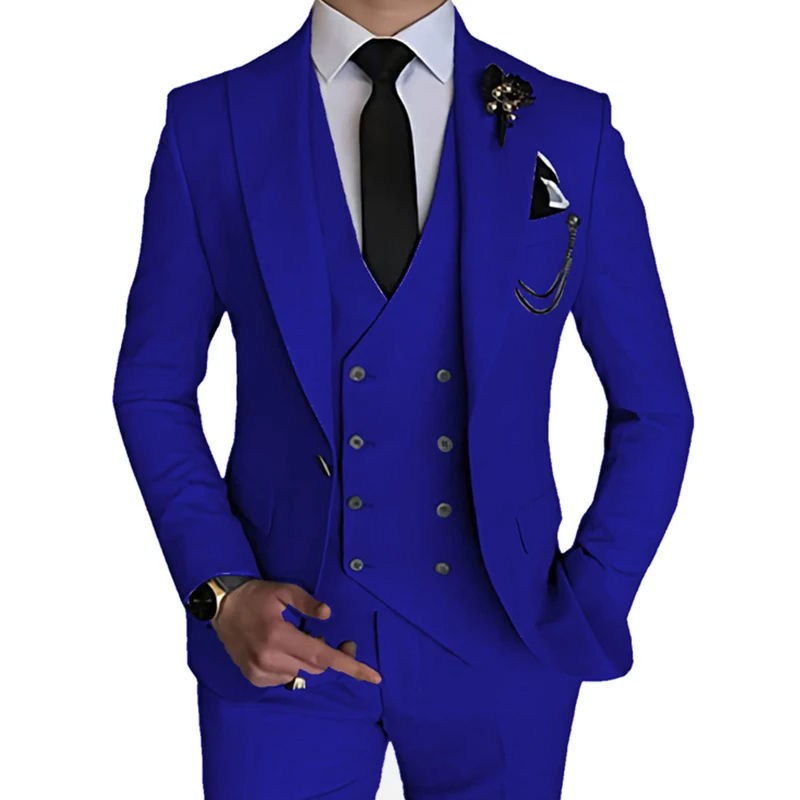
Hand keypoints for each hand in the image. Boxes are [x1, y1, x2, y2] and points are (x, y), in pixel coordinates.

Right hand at [210, 579, 381, 687]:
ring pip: (301, 673)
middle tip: (337, 639)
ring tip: (300, 638)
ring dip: (308, 659)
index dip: (351, 666)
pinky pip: (285, 678)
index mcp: (278, 636)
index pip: (322, 657)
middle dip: (331, 655)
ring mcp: (260, 672)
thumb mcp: (283, 590)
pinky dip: (292, 665)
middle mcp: (269, 659)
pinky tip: (284, 648)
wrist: (220, 607)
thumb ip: (307, 603)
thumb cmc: (254, 595)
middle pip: (315, 667)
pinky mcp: (254, 678)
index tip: (374, 676)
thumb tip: (327, 615)